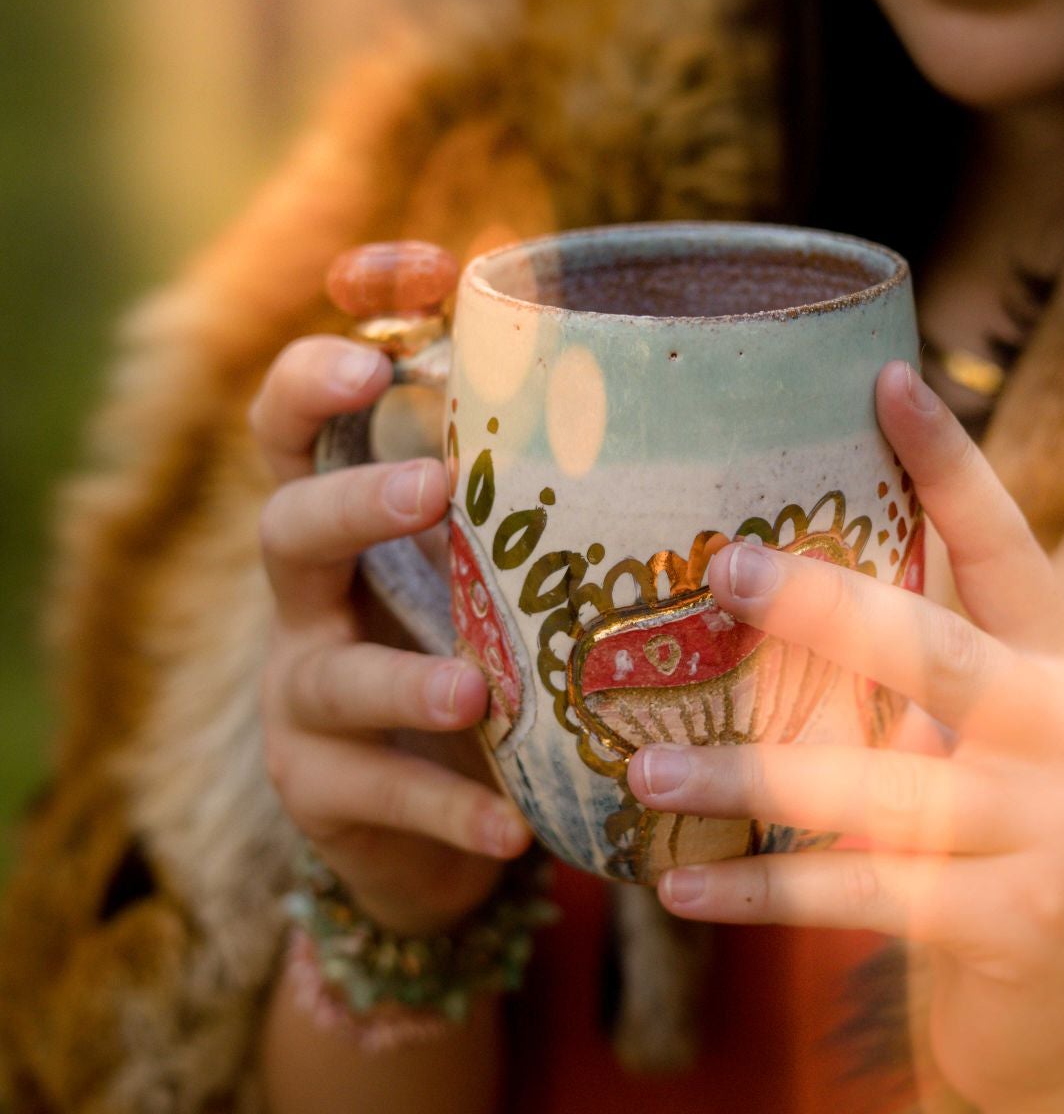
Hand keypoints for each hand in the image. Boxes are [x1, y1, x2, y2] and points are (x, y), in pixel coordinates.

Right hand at [250, 335, 531, 936]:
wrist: (434, 825)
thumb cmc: (495, 653)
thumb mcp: (515, 561)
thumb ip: (569, 482)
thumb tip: (728, 379)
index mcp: (351, 511)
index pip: (305, 407)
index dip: (334, 344)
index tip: (413, 280)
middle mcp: (311, 593)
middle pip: (285, 517)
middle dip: (354, 493)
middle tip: (436, 482)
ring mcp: (305, 693)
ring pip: (328, 671)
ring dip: (405, 677)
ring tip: (477, 688)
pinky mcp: (321, 790)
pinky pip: (378, 796)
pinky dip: (448, 814)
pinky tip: (512, 832)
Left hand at [626, 361, 1063, 1113]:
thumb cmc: (1004, 857)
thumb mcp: (990, 752)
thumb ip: (920, 687)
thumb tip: (771, 600)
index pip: (1010, 547)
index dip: (951, 463)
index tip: (885, 376)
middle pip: (935, 648)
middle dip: (823, 607)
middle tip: (721, 571)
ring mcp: (1055, 830)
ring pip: (873, 785)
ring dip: (744, 778)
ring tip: (639, 769)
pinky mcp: (1013, 924)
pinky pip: (855, 896)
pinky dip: (759, 890)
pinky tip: (675, 885)